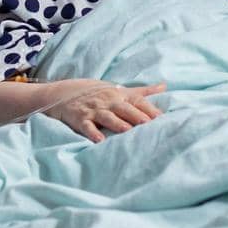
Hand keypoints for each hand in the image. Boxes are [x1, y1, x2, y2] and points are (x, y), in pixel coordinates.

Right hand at [47, 81, 165, 142]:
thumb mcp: (119, 89)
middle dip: (136, 115)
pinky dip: (92, 133)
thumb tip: (164, 87)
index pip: (137, 100)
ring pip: (107, 116)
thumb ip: (142, 91)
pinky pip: (86, 126)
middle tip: (148, 124)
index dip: (148, 108)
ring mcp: (93, 110)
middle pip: (124, 108)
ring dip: (116, 123)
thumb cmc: (96, 93)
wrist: (63, 93)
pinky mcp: (80, 118)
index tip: (161, 117)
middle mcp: (107, 101)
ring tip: (127, 130)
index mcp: (119, 95)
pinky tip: (99, 140)